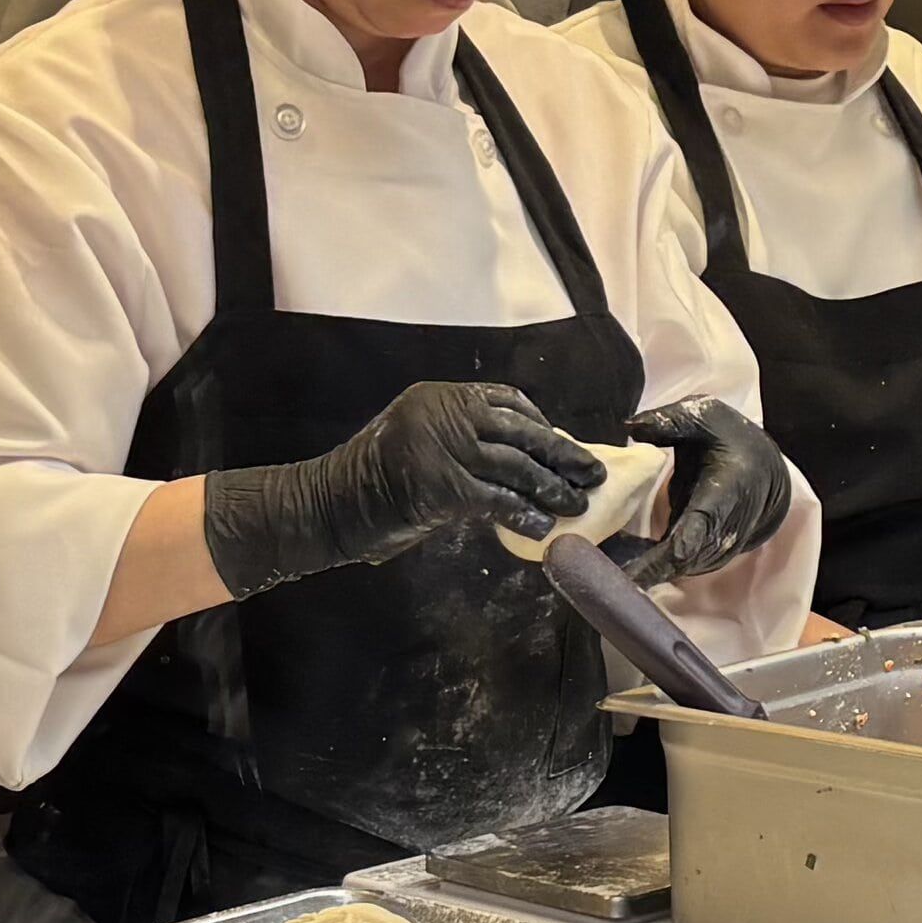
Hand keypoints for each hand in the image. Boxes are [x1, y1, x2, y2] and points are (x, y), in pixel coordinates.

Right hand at [200, 381, 603, 596]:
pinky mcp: (443, 485)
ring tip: (578, 503)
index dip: (542, 425)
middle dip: (561, 453)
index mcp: (439, 396)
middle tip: (593, 472)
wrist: (328, 506)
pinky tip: (544, 526)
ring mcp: (443, 446)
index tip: (563, 445)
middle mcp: (444, 412)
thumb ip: (463, 445)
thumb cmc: (374, 483)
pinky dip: (526, 513)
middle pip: (520, 431)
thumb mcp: (420, 446)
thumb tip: (522, 462)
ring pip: (517, 465)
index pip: (506, 401)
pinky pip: (499, 499)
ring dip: (554, 486)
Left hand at [611, 397, 793, 587]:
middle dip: (656, 569)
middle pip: (691, 555)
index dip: (682, 543)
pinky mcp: (708, 552)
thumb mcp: (706, 416)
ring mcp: (720, 543)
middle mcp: (727, 523)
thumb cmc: (730, 439)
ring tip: (614, 578)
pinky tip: (626, 571)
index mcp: (726, 488)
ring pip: (686, 568)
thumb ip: (671, 420)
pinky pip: (683, 567)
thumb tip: (631, 426)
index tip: (659, 560)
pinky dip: (658, 571)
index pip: (704, 522)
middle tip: (616, 577)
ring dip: (654, 574)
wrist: (764, 471)